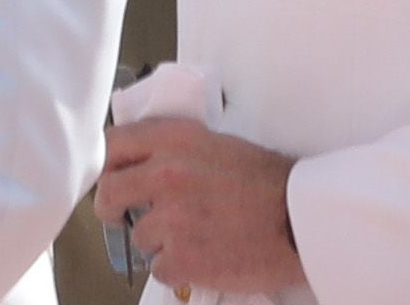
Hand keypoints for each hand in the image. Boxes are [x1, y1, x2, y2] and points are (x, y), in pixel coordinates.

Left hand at [100, 115, 303, 296]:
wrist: (302, 220)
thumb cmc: (268, 181)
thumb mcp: (215, 144)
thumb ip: (172, 150)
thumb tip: (140, 164)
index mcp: (172, 140)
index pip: (112, 145)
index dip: (106, 166)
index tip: (110, 179)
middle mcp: (165, 175)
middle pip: (110, 192)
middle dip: (111, 208)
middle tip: (120, 217)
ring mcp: (172, 218)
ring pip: (140, 237)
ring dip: (160, 242)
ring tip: (194, 238)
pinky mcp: (184, 257)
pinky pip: (160, 269)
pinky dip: (178, 270)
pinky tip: (202, 260)